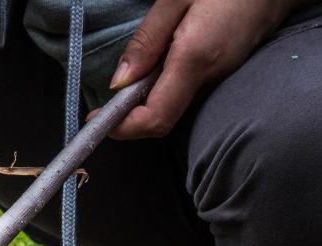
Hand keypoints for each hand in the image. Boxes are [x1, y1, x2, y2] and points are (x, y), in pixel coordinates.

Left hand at [96, 0, 305, 139]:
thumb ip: (146, 41)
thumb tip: (119, 84)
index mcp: (195, 58)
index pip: (155, 118)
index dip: (122, 127)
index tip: (96, 119)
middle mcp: (211, 77)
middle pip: (162, 119)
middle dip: (129, 118)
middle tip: (105, 104)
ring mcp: (222, 77)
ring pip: (174, 107)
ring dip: (146, 103)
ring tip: (131, 80)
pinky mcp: (226, 72)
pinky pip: (187, 93)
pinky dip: (164, 90)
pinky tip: (158, 69)